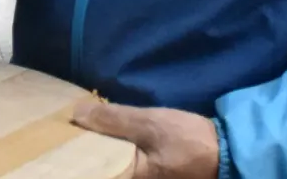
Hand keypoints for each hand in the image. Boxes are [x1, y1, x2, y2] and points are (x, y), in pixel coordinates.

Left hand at [71, 101, 219, 178]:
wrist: (229, 152)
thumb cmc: (190, 141)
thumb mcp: (150, 125)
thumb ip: (114, 120)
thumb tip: (76, 114)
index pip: (94, 173)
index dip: (76, 163)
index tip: (57, 147)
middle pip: (103, 170)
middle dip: (85, 157)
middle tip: (63, 138)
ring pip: (114, 167)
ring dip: (99, 154)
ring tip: (77, 135)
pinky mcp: (151, 174)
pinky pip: (125, 165)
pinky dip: (114, 154)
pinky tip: (103, 139)